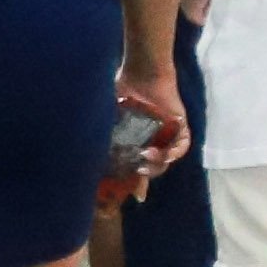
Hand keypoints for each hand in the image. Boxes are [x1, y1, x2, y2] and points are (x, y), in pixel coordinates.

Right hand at [110, 67, 187, 196]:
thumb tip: (84, 154)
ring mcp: (165, 135)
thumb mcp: (107, 117)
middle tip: (135, 173)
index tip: (120, 195)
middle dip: (142, 176)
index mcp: (130, 142)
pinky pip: (183, 145)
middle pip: (149, 168)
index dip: (126, 182)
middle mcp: (148, 141)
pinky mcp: (180, 126)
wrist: (141, 71)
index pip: (130, 167)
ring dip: (158, 164)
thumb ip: (102, 134)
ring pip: (166, 159)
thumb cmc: (121, 91)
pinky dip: (176, 151)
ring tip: (147, 157)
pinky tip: (165, 151)